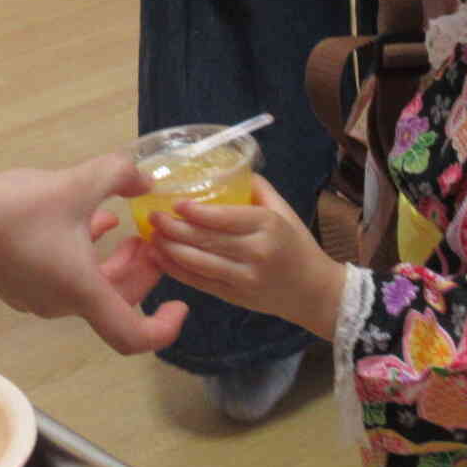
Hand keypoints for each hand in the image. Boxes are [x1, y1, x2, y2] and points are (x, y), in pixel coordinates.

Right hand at [0, 154, 187, 354]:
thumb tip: (146, 176)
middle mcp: (59, 305)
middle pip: (114, 304)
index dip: (164, 327)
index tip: (181, 302)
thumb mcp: (77, 183)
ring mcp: (35, 297)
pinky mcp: (16, 283)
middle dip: (141, 273)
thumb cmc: (16, 205)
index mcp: (80, 292)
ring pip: (89, 288)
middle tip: (153, 240)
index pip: (133, 335)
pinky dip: (84, 256)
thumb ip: (119, 175)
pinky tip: (86, 220)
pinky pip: (64, 277)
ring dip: (112, 261)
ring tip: (124, 225)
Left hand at [146, 176, 345, 339]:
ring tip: (151, 236)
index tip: (175, 203)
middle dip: (174, 229)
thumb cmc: (298, 245)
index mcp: (268, 226)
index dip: (197, 212)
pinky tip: (160, 259)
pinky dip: (177, 271)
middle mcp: (256, 252)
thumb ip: (257, 189)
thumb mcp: (284, 211)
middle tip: (152, 217)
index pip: (226, 217)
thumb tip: (224, 169)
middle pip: (207, 240)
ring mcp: (245, 278)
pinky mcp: (236, 297)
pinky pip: (201, 283)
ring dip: (170, 250)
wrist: (315, 292)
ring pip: (199, 263)